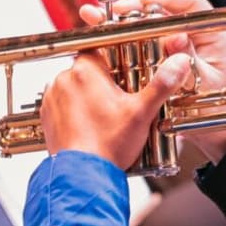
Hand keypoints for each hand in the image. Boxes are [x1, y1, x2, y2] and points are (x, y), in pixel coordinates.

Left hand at [38, 51, 179, 167]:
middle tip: (119, 98)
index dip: (114, 59)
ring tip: (105, 114)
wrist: (82, 176)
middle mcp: (63, 80)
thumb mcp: (142, 112)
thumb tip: (178, 63)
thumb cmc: (107, 146)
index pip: (99, 49)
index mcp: (85, 71)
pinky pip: (63, 103)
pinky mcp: (47, 116)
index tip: (123, 70)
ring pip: (74, 86)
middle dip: (103, 80)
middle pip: (87, 69)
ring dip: (87, 94)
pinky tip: (90, 123)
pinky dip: (75, 109)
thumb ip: (162, 84)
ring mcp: (52, 99)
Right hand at [80, 0, 225, 164]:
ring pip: (147, 5)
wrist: (210, 128)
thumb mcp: (204, 86)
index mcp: (212, 29)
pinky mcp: (157, 41)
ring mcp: (173, 30)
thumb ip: (190, 62)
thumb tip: (177, 37)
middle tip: (113, 0)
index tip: (141, 1)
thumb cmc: (213, 109)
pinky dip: (116, 19)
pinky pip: (136, 24)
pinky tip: (95, 13)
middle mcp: (192, 24)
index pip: (188, 0)